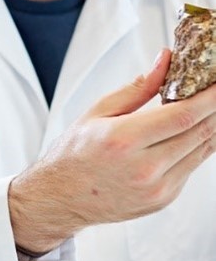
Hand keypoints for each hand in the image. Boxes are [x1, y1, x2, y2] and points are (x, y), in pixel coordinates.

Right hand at [8, 49, 215, 254]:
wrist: (60, 198)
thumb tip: (165, 61)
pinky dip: (194, 148)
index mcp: (123, 141)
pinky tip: (185, 135)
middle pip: (199, 133)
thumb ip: (137, 88)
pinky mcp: (163, 200)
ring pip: (201, 151)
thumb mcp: (97, 113)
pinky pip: (190, 168)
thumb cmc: (74, 154)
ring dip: (207, 128)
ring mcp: (157, 188)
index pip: (183, 116)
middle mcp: (144, 168)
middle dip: (213, 110)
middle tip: (213, 93)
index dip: (209, 99)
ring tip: (204, 111)